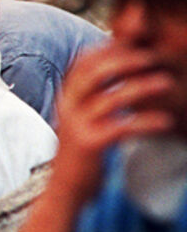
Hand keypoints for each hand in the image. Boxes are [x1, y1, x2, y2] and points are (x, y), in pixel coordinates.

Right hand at [50, 42, 177, 202]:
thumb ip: (92, 96)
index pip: (83, 62)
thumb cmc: (80, 153)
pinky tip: (165, 121)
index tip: (135, 42)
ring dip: (141, 87)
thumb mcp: (80, 119)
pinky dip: (145, 121)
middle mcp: (67, 106)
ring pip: (110, 98)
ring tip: (167, 82)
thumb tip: (113, 73)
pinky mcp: (90, 144)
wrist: (65, 190)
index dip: (108, 48)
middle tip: (153, 56)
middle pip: (93, 73)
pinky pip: (121, 127)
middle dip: (125, 60)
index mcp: (66, 97)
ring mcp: (76, 125)